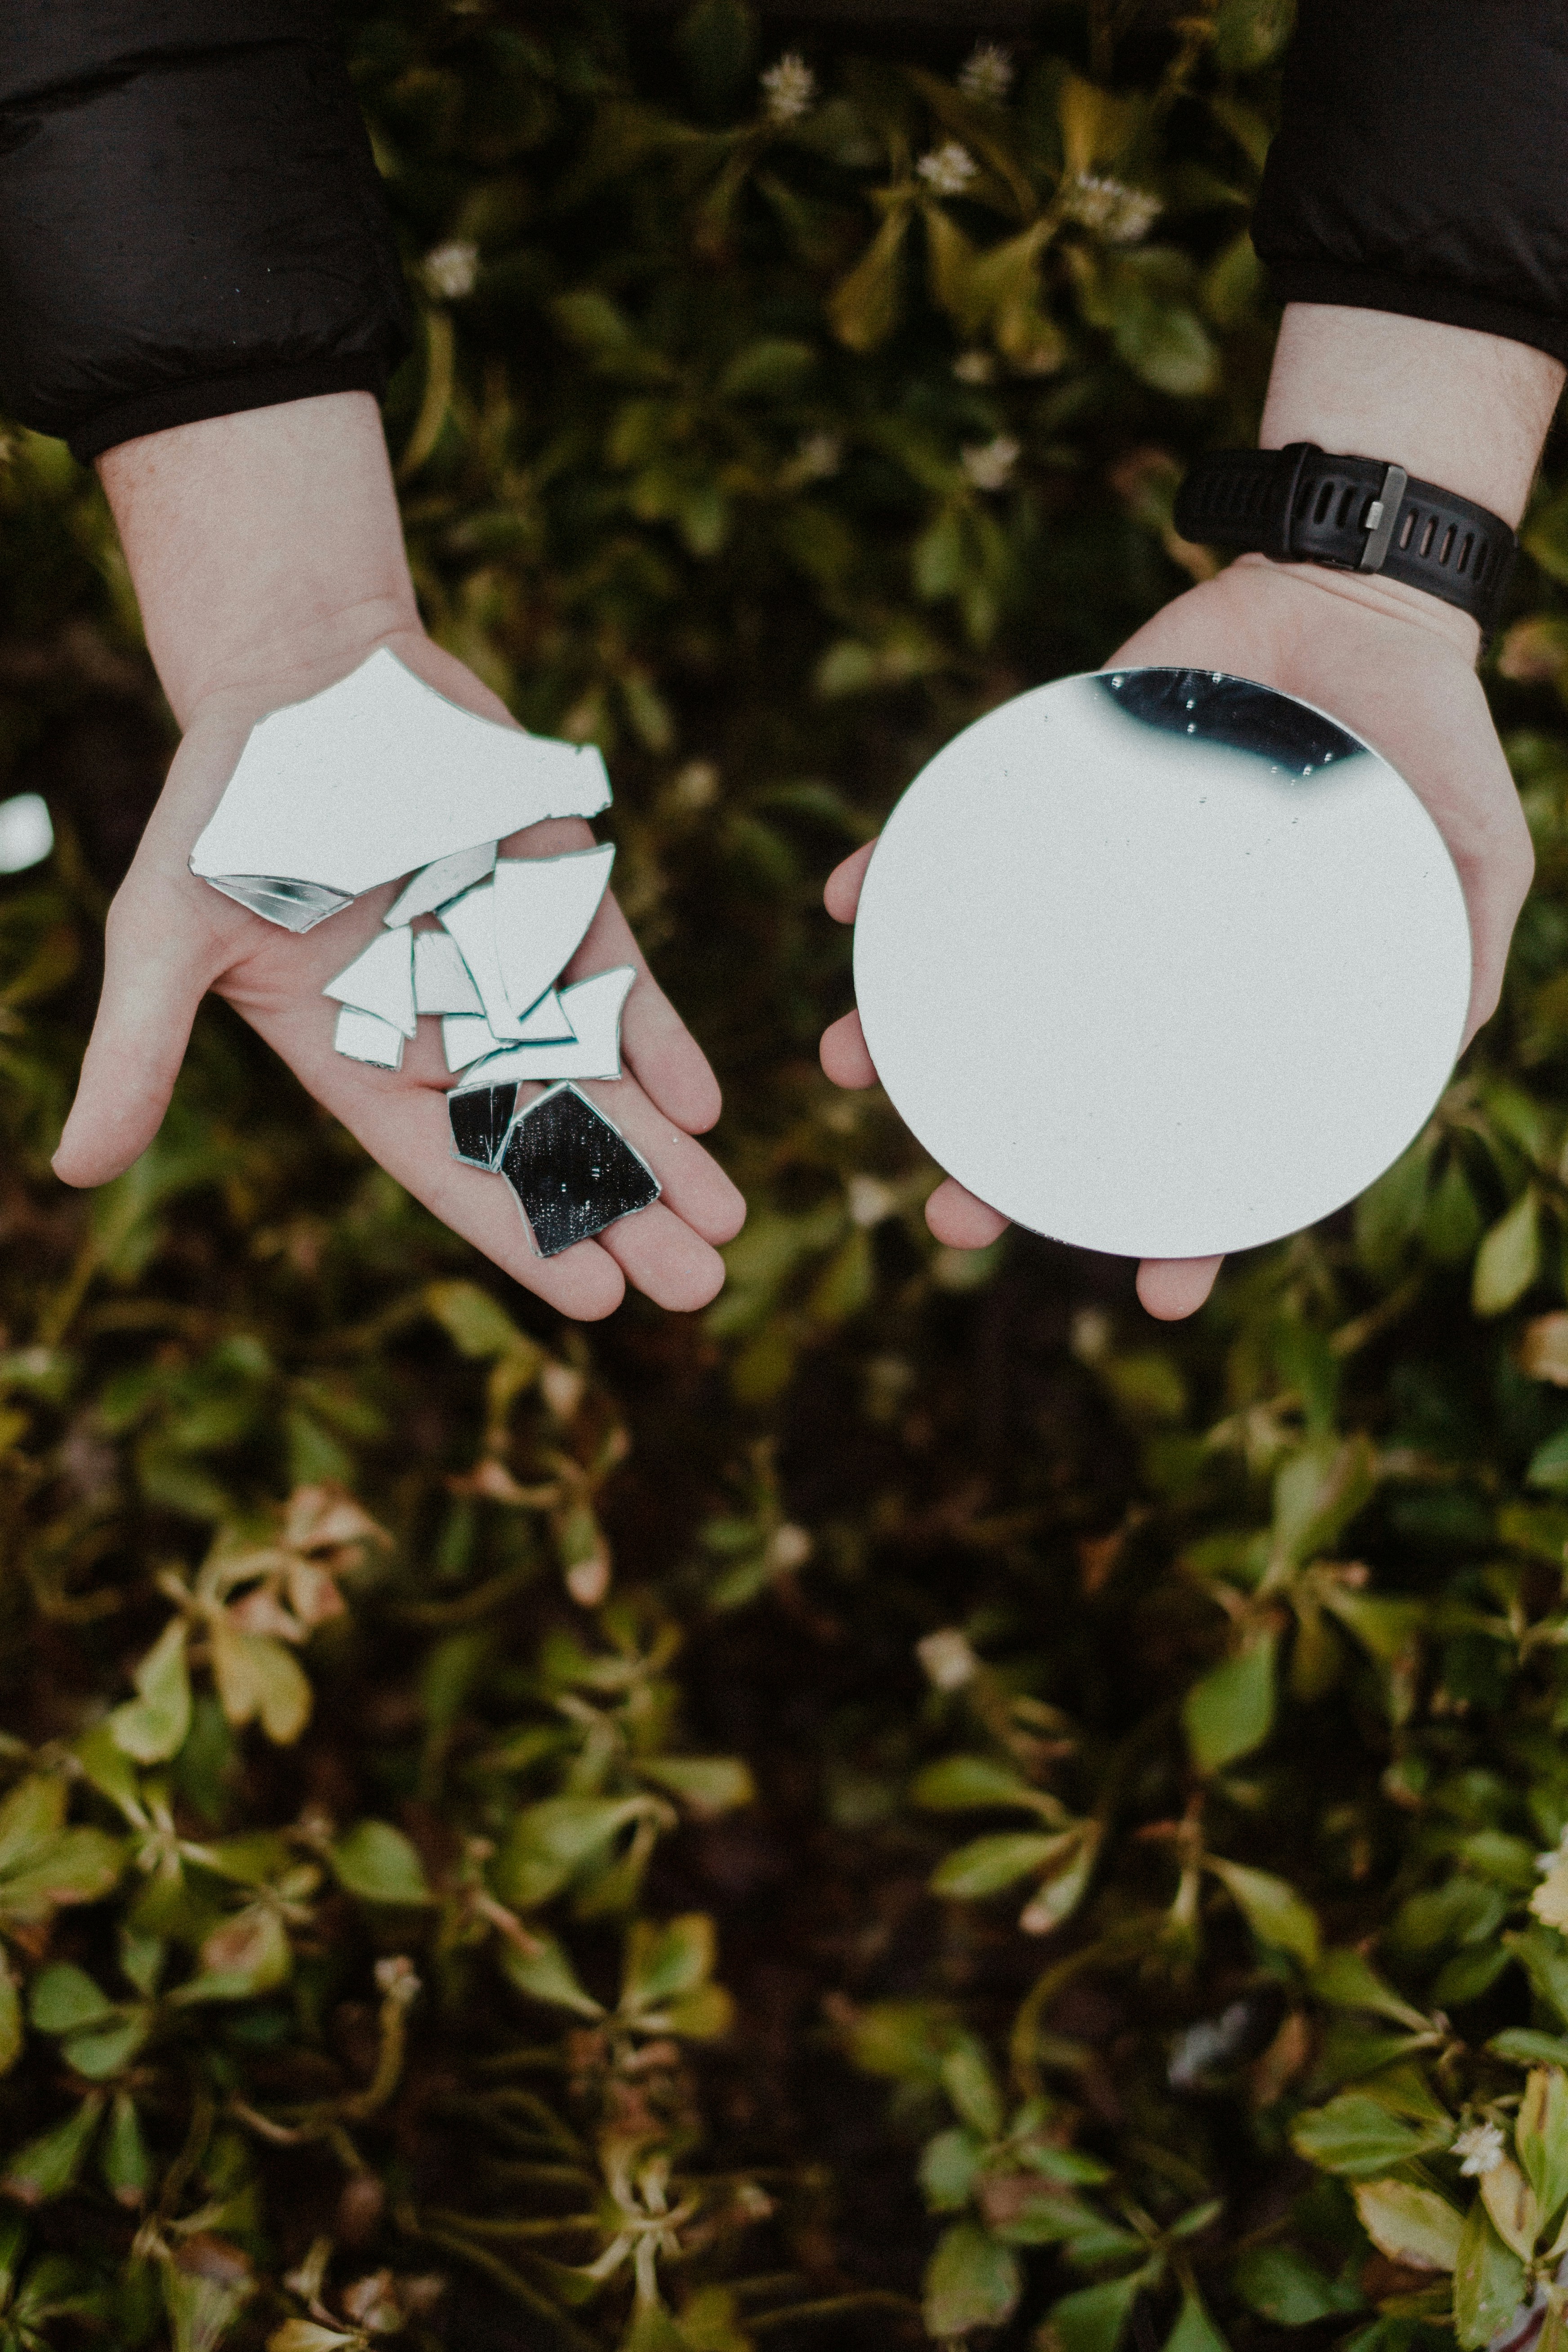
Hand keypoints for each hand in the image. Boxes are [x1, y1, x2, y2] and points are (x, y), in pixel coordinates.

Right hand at [52, 625, 744, 1318]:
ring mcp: (511, 971)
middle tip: (701, 1286)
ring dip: (665, 1151)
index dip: (523, 1232)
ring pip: (600, 1083)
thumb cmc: (225, 806)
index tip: (597, 1298)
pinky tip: (708, 1101)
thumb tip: (73, 1168)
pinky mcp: (561, 904)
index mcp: (361, 1061)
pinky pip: (621, 986)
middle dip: (624, 1213)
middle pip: (547, 1145)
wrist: (304, 675)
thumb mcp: (167, 927)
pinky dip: (662, 1039)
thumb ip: (141, 1047)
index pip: (452, 1171)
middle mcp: (446, 1032)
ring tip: (730, 1225)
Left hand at [822, 555, 1532, 1318]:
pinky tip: (843, 902)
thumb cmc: (1425, 748)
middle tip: (954, 1216)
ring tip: (848, 1065)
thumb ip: (1451, 966)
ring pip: (978, 986)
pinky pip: (947, 844)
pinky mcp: (1043, 792)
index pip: (1203, 1145)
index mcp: (1239, 1009)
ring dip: (902, 1032)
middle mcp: (1147, 969)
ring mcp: (1087, 888)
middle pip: (1062, 1090)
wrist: (1355, 600)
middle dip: (998, 1166)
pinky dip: (885, 872)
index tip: (1155, 1296)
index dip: (1186, 1229)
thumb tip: (1431, 1059)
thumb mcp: (1474, 863)